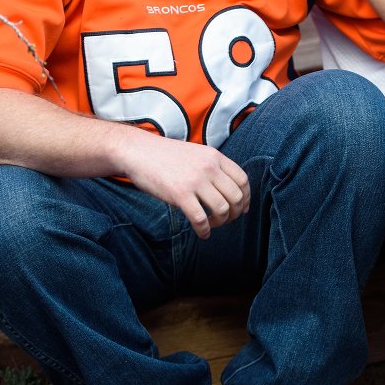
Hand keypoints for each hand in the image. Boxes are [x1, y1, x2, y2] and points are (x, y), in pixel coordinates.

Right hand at [123, 132, 249, 239]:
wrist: (137, 151)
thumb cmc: (165, 156)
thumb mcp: (196, 153)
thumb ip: (212, 167)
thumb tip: (227, 190)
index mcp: (214, 156)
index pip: (242, 179)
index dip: (246, 197)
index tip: (242, 208)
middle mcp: (209, 167)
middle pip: (236, 196)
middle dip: (236, 213)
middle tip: (227, 220)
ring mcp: (195, 181)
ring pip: (222, 209)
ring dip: (221, 222)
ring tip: (212, 225)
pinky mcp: (179, 194)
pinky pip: (200, 219)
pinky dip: (205, 230)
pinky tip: (202, 233)